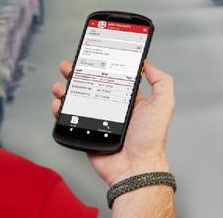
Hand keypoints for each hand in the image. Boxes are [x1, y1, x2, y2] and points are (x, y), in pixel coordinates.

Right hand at [51, 60, 174, 185]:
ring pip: (76, 100)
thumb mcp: (163, 104)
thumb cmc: (151, 140)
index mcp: (129, 101)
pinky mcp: (85, 133)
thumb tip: (148, 64)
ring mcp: (97, 121)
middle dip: (78, 74)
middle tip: (69, 66)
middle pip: (90, 86)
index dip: (101, 66)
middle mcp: (112, 109)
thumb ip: (161, 81)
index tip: (93, 55)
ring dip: (65, 90)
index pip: (113, 78)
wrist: (135, 167)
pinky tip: (59, 103)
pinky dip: (60, 110)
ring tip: (61, 85)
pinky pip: (68, 119)